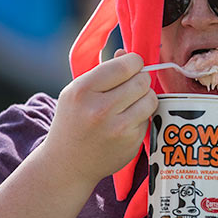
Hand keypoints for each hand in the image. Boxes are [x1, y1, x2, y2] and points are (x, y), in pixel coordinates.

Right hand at [41, 49, 157, 187]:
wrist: (66, 165)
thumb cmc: (73, 122)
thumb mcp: (77, 92)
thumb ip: (103, 71)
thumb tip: (126, 52)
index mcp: (83, 91)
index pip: (125, 65)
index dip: (133, 62)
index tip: (131, 67)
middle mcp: (100, 109)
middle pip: (141, 80)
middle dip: (140, 80)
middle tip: (130, 87)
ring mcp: (117, 128)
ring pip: (150, 98)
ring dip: (145, 97)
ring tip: (130, 103)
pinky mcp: (131, 143)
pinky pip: (148, 118)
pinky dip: (141, 117)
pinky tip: (125, 123)